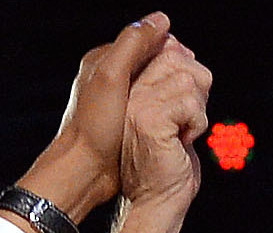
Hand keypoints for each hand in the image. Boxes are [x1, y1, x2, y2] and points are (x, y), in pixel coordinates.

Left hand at [20, 15, 175, 223]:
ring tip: (185, 101)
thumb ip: (134, 44)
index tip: (183, 62)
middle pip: (154, 61)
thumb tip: (162, 20)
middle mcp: (110, 77)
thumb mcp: (111, 76)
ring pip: (157, 84)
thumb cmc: (94, 126)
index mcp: (104, 60)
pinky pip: (155, 105)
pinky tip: (175, 117)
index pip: (147, 40)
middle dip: (173, 69)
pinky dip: (168, 108)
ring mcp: (120, 100)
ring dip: (173, 90)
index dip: (169, 48)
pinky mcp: (128, 120)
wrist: (84, 172)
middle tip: (188, 84)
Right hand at [111, 34, 213, 212]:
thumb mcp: (172, 116)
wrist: (158, 204)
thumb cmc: (169, 166)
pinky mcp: (149, 121)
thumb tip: (186, 52)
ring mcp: (136, 106)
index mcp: (130, 90)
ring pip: (187, 80)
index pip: (166, 51)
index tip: (184, 109)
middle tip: (187, 122)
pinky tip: (183, 142)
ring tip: (182, 134)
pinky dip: (198, 123)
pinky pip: (189, 103)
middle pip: (177, 59)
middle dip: (196, 88)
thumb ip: (174, 84)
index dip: (188, 73)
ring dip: (197, 110)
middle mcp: (128, 95)